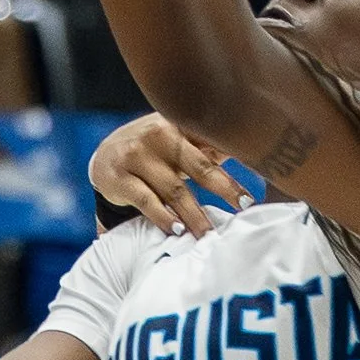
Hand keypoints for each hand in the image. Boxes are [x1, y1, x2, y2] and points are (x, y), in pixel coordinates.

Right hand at [89, 113, 248, 238]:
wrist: (104, 156)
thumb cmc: (154, 152)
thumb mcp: (178, 142)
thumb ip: (209, 148)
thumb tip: (254, 156)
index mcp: (179, 125)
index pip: (213, 141)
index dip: (237, 157)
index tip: (255, 177)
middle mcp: (158, 135)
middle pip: (198, 165)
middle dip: (224, 187)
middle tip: (244, 206)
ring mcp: (136, 155)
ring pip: (174, 189)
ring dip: (194, 215)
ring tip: (209, 234)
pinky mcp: (118, 177)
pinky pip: (146, 201)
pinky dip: (163, 217)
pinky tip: (176, 230)